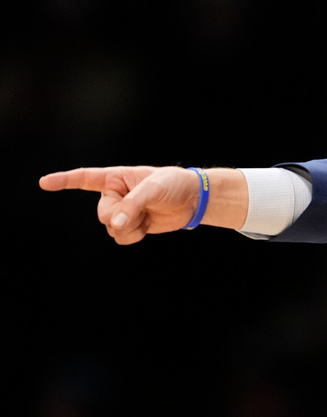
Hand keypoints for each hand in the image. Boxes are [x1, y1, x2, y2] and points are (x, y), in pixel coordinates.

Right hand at [39, 166, 247, 244]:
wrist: (192, 199)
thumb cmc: (174, 185)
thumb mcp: (154, 189)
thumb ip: (132, 205)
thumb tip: (114, 224)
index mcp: (115, 178)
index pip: (85, 178)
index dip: (64, 181)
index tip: (44, 182)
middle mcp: (114, 195)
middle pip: (101, 213)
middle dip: (119, 217)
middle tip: (139, 212)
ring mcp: (122, 212)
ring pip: (111, 228)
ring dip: (129, 228)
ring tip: (147, 217)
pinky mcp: (131, 226)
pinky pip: (121, 238)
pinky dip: (134, 236)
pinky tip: (148, 226)